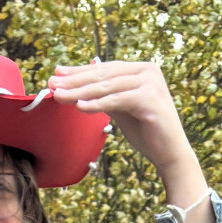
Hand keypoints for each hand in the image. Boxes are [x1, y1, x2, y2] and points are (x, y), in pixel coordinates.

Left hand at [48, 60, 208, 222]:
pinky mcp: (150, 99)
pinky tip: (79, 107)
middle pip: (103, 75)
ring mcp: (150, 83)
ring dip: (80, 91)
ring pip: (107, 87)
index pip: (104, 69)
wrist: (169, 153)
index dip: (79, 71)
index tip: (57, 74)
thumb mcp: (121, 108)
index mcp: (141, 70)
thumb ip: (104, 95)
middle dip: (75, 80)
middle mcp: (147, 71)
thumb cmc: (146, 131)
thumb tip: (73, 87)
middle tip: (52, 84)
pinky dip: (97, 104)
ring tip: (59, 96)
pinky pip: (116, 100)